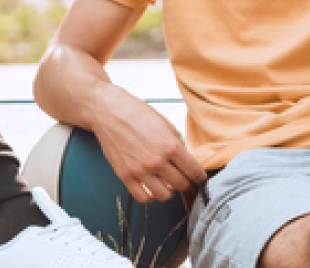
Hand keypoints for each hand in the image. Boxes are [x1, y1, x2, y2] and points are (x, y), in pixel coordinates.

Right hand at [91, 86, 207, 205]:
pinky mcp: (125, 175)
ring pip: (164, 196)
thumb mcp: (166, 125)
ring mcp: (140, 170)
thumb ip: (178, 145)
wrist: (109, 112)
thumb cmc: (136, 114)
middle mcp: (157, 161)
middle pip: (182, 185)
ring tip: (167, 184)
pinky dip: (150, 197)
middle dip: (186, 183)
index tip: (199, 178)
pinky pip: (143, 198)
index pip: (194, 172)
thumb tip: (186, 162)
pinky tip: (151, 188)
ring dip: (169, 192)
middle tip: (184, 180)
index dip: (200, 177)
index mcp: (171, 146)